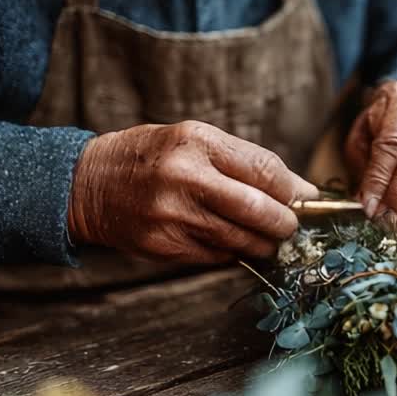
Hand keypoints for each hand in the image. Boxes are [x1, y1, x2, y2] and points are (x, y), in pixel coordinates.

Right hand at [68, 121, 317, 263]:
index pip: (265, 171)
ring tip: (267, 237)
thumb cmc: (151, 156)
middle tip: (291, 225)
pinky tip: (231, 241)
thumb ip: (246, 161)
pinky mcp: (164, 247)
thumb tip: (302, 190)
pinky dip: (234, 252)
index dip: (295, 190)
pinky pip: (217, 256)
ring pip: (242, 240)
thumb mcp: (194, 139)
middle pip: (259, 210)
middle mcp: (185, 179)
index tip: (309, 199)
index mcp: (196, 143)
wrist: (86, 184)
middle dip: (286, 223)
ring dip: (265, 243)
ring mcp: (173, 217)